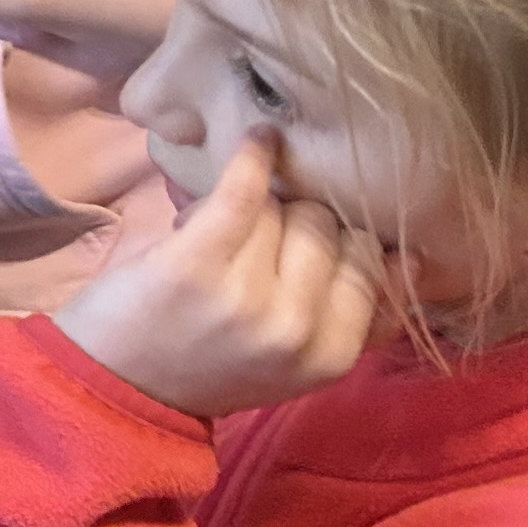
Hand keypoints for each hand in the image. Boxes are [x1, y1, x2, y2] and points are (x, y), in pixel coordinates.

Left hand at [51, 134, 379, 421]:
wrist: (113, 387)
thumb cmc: (207, 364)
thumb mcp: (294, 364)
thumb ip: (354, 319)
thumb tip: (413, 256)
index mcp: (328, 357)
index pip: (370, 264)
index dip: (343, 244)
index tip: (314, 241)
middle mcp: (295, 328)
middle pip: (328, 230)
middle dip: (297, 225)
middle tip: (255, 246)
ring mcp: (246, 295)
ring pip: (285, 209)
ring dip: (259, 210)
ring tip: (225, 239)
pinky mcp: (197, 261)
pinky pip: (244, 188)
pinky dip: (253, 155)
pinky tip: (258, 139)